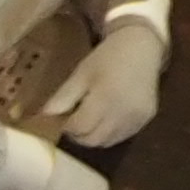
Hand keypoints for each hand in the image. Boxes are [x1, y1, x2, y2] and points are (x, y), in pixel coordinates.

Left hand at [40, 14, 166, 150]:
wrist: (142, 47)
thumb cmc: (107, 57)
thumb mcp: (81, 73)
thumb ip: (63, 96)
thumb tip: (44, 116)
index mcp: (106, 98)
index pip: (79, 128)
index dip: (67, 126)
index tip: (64, 117)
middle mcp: (123, 112)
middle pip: (92, 140)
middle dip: (79, 134)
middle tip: (76, 120)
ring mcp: (137, 117)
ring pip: (106, 142)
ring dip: (93, 136)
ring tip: (91, 118)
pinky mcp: (145, 119)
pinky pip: (121, 137)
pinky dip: (109, 133)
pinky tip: (107, 118)